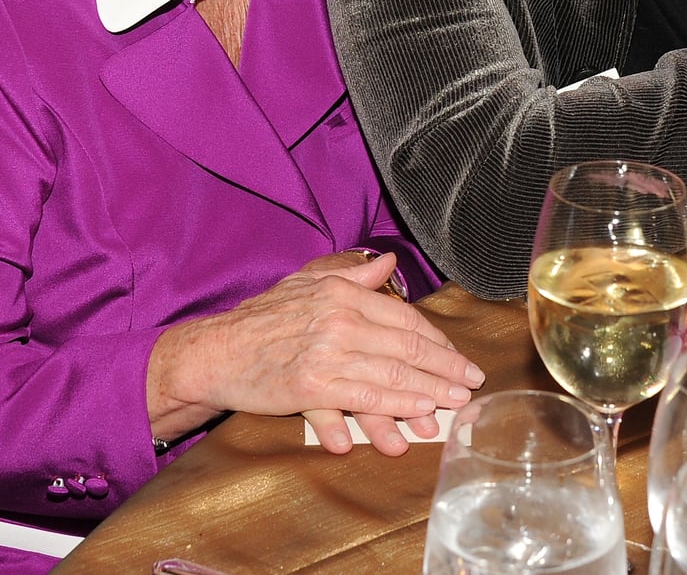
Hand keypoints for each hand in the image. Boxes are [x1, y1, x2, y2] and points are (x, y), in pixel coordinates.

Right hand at [146, 252, 484, 457]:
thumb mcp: (306, 284)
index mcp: (342, 294)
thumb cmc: (261, 319)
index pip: (405, 319)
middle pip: (407, 349)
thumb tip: (388, 264)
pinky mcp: (310, 387)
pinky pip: (361, 402)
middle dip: (445, 370)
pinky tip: (409, 421)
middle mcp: (339, 321)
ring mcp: (325, 354)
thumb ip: (352, 276)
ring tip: (452, 408)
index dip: (438, 342)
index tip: (458, 358)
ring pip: (391, 378)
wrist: (215, 351)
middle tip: (470, 387)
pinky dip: (388, 412)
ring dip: (428, 395)